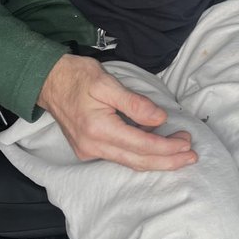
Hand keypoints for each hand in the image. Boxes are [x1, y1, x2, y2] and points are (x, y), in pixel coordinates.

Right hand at [38, 53, 197, 170]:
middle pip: (138, 161)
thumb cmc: (77, 76)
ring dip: (156, 159)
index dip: (167, 147)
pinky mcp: (87, 149)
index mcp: (99, 130)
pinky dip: (140, 154)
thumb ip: (135, 103)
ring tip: (179, 151)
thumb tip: (160, 119)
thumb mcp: (107, 83)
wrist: (47, 81)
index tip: (187, 143)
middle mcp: (93, 146)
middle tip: (191, 155)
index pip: (142, 145)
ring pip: (129, 162)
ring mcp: (88, 151)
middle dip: (167, 160)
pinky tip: (155, 146)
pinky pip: (119, 157)